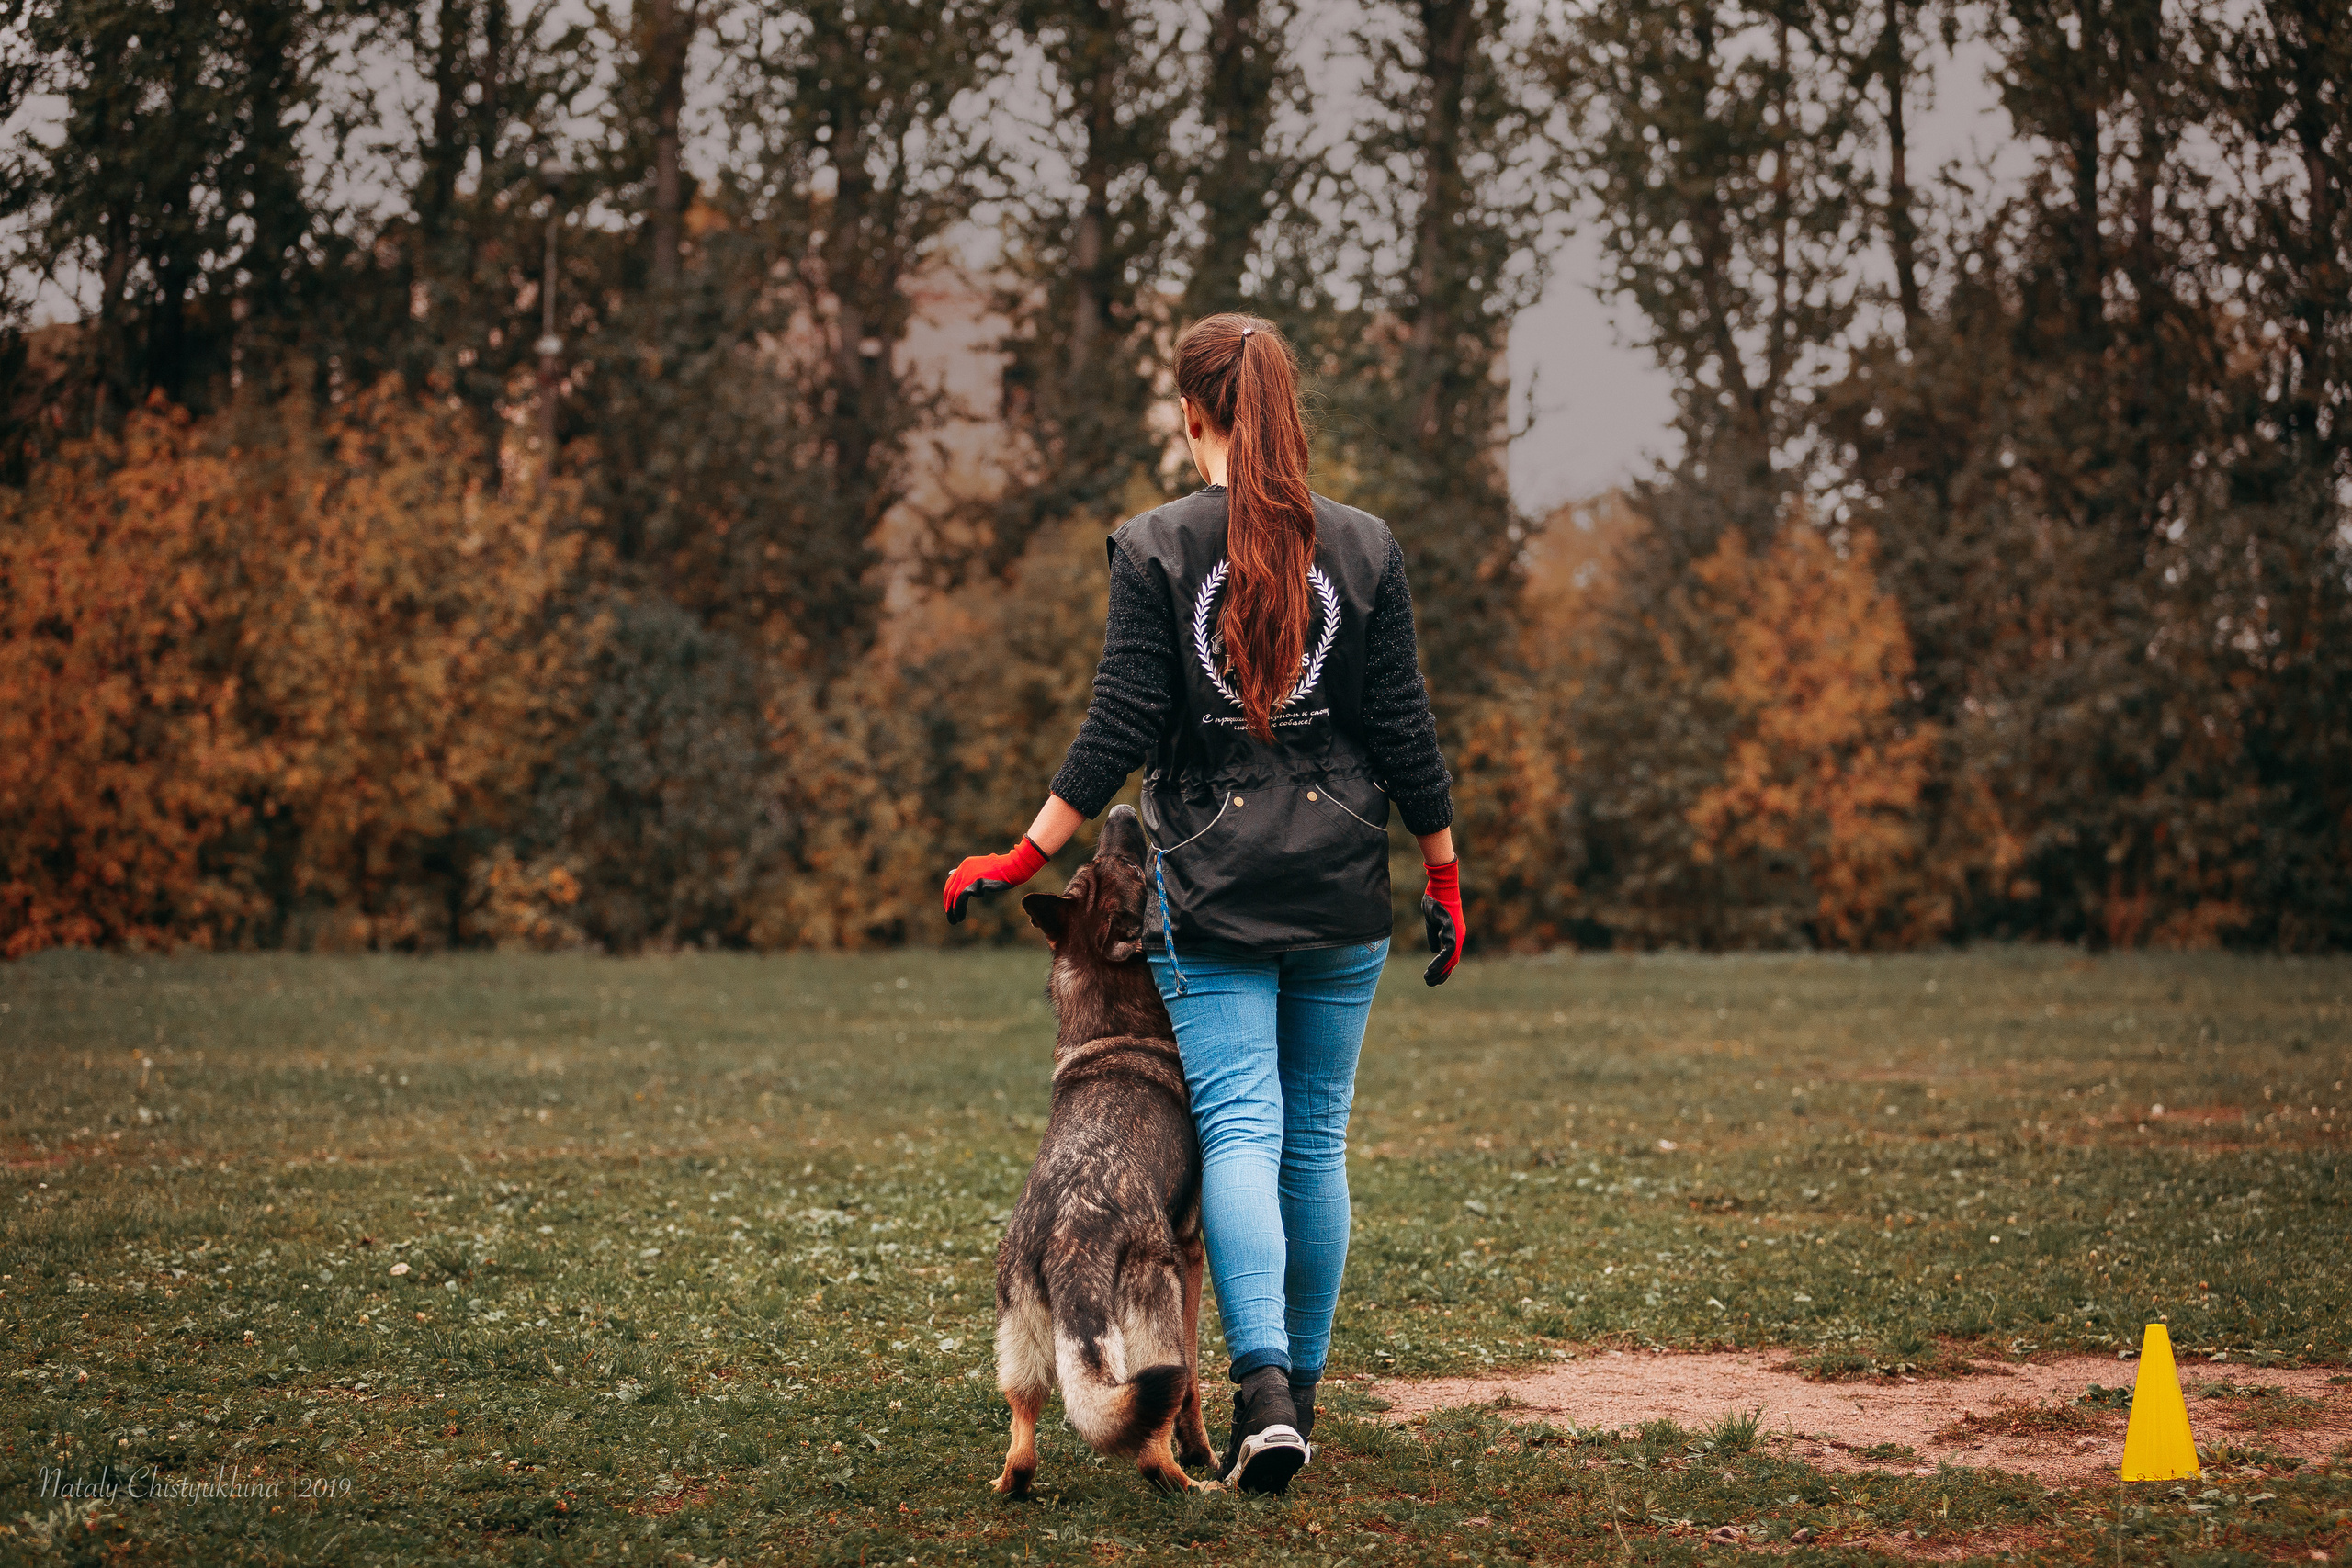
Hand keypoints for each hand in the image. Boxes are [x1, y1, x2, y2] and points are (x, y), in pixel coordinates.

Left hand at [943, 837, 1049, 923]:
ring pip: (955, 895)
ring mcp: (969, 874)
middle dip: (948, 905)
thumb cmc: (1002, 871)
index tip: (948, 907)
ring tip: (955, 920)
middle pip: (950, 889)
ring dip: (953, 910)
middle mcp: (964, 868)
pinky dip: (959, 909)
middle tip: (949, 916)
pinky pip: (962, 897)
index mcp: (966, 864)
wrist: (1013, 867)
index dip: (948, 896)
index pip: (951, 881)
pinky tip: (960, 917)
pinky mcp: (975, 882)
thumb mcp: (983, 870)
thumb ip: (970, 874)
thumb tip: (952, 875)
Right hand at [1420, 859, 1463, 985]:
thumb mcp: (1431, 923)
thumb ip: (1433, 937)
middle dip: (1442, 974)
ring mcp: (1456, 932)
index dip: (1443, 968)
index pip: (1451, 957)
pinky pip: (1448, 950)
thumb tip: (1433, 951)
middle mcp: (1458, 935)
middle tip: (1430, 983)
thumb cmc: (1435, 901)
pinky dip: (1441, 961)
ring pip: (1451, 958)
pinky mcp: (1452, 928)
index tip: (1433, 978)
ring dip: (1440, 971)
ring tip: (1428, 979)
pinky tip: (1431, 968)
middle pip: (1453, 961)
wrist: (1438, 886)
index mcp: (1454, 934)